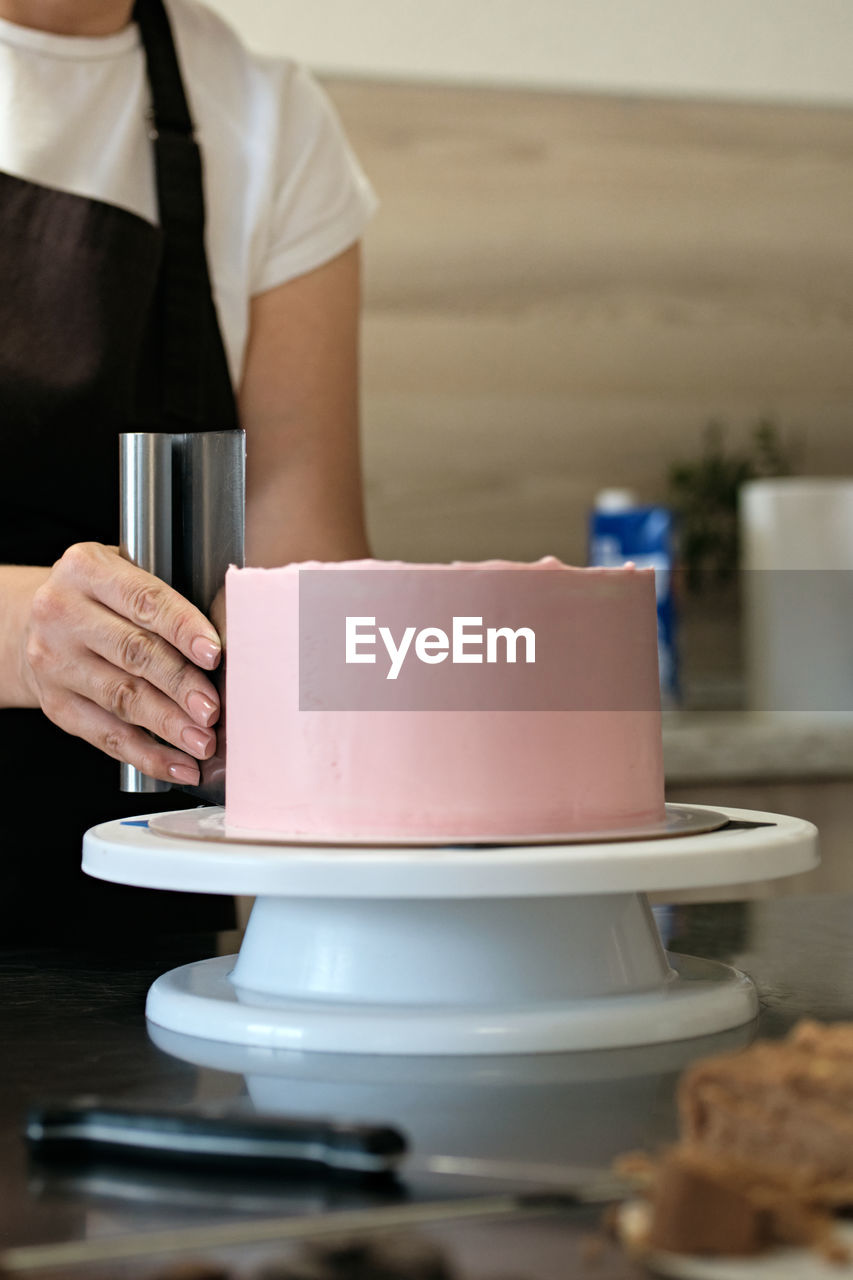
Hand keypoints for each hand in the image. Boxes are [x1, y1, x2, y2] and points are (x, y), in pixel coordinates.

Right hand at [22, 542, 221, 783]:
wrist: (40, 623)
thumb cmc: (103, 598)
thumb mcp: (124, 573)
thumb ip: (166, 598)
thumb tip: (230, 645)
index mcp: (86, 569)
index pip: (144, 600)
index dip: (183, 628)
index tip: (214, 654)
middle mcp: (61, 613)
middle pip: (133, 653)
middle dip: (179, 684)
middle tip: (212, 709)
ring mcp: (54, 662)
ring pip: (121, 698)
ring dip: (168, 725)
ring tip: (203, 741)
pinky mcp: (56, 705)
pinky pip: (106, 736)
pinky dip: (147, 755)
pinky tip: (178, 765)